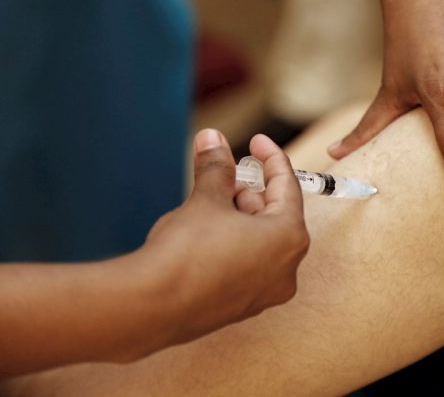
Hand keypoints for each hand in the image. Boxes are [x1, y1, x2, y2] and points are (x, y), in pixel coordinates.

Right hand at [143, 129, 308, 343]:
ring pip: (262, 241)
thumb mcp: (206, 199)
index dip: (271, 159)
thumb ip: (217, 167)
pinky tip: (207, 232)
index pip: (288, 187)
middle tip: (227, 175)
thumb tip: (213, 139)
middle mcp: (286, 269)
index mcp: (289, 238)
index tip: (257, 142)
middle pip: (277, 216)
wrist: (151, 307)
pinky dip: (235, 243)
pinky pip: (248, 265)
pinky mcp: (242, 307)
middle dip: (252, 191)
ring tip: (212, 201)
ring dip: (241, 216)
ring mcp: (265, 293)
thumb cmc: (187, 252)